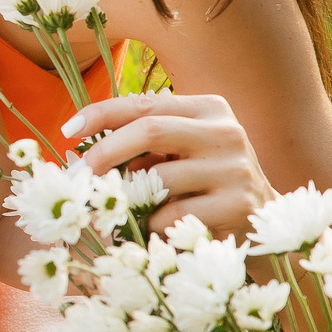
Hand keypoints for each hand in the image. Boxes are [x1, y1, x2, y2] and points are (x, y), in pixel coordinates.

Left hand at [64, 92, 271, 238]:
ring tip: (127, 209)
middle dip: (105, 152)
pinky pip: (172, 214)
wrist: (263, 224)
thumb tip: (83, 148)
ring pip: (159, 178)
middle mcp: (226, 132)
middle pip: (150, 130)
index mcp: (210, 109)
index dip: (102, 114)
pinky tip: (157, 227)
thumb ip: (147, 142)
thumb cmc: (208, 185)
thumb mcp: (184, 153)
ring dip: (131, 197)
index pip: (145, 103)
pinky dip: (152, 223)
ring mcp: (235, 168)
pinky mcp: (237, 205)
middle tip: (78, 175)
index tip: (68, 130)